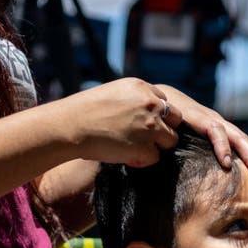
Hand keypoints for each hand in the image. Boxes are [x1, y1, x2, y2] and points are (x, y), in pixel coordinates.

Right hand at [57, 78, 183, 166]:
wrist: (71, 126)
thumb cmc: (83, 112)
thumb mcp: (112, 94)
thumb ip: (132, 100)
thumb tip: (141, 115)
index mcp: (141, 87)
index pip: (164, 101)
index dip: (156, 115)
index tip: (143, 124)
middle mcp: (151, 104)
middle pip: (176, 119)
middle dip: (164, 129)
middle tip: (144, 138)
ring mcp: (151, 126)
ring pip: (170, 140)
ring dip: (155, 146)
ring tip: (133, 148)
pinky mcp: (146, 146)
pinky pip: (155, 157)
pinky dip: (143, 160)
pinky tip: (126, 156)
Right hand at [155, 84, 247, 182]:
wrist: (152, 103)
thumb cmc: (169, 128)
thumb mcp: (188, 148)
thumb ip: (199, 162)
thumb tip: (204, 189)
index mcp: (221, 134)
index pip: (246, 149)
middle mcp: (221, 126)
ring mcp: (212, 120)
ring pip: (239, 139)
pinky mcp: (198, 117)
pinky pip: (215, 132)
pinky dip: (222, 147)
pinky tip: (226, 163)